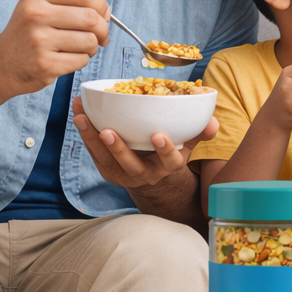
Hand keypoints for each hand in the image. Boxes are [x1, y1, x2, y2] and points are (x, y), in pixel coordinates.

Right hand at [0, 0, 110, 96]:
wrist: (4, 63)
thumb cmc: (31, 31)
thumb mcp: (47, 4)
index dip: (102, 5)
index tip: (103, 15)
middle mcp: (35, 13)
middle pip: (91, 18)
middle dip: (102, 29)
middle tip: (100, 36)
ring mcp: (38, 40)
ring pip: (90, 41)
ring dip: (93, 47)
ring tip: (80, 47)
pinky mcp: (44, 63)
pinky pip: (81, 60)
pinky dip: (81, 60)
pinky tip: (67, 58)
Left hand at [71, 94, 217, 188]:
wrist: (153, 177)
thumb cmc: (170, 154)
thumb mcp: (187, 145)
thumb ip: (198, 133)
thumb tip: (213, 122)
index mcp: (168, 167)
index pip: (169, 161)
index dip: (165, 150)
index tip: (159, 135)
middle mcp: (145, 174)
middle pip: (131, 165)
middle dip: (118, 149)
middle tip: (108, 132)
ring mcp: (124, 174)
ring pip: (106, 159)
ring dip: (91, 138)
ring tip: (81, 117)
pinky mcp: (107, 170)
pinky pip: (94, 154)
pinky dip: (85, 134)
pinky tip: (79, 114)